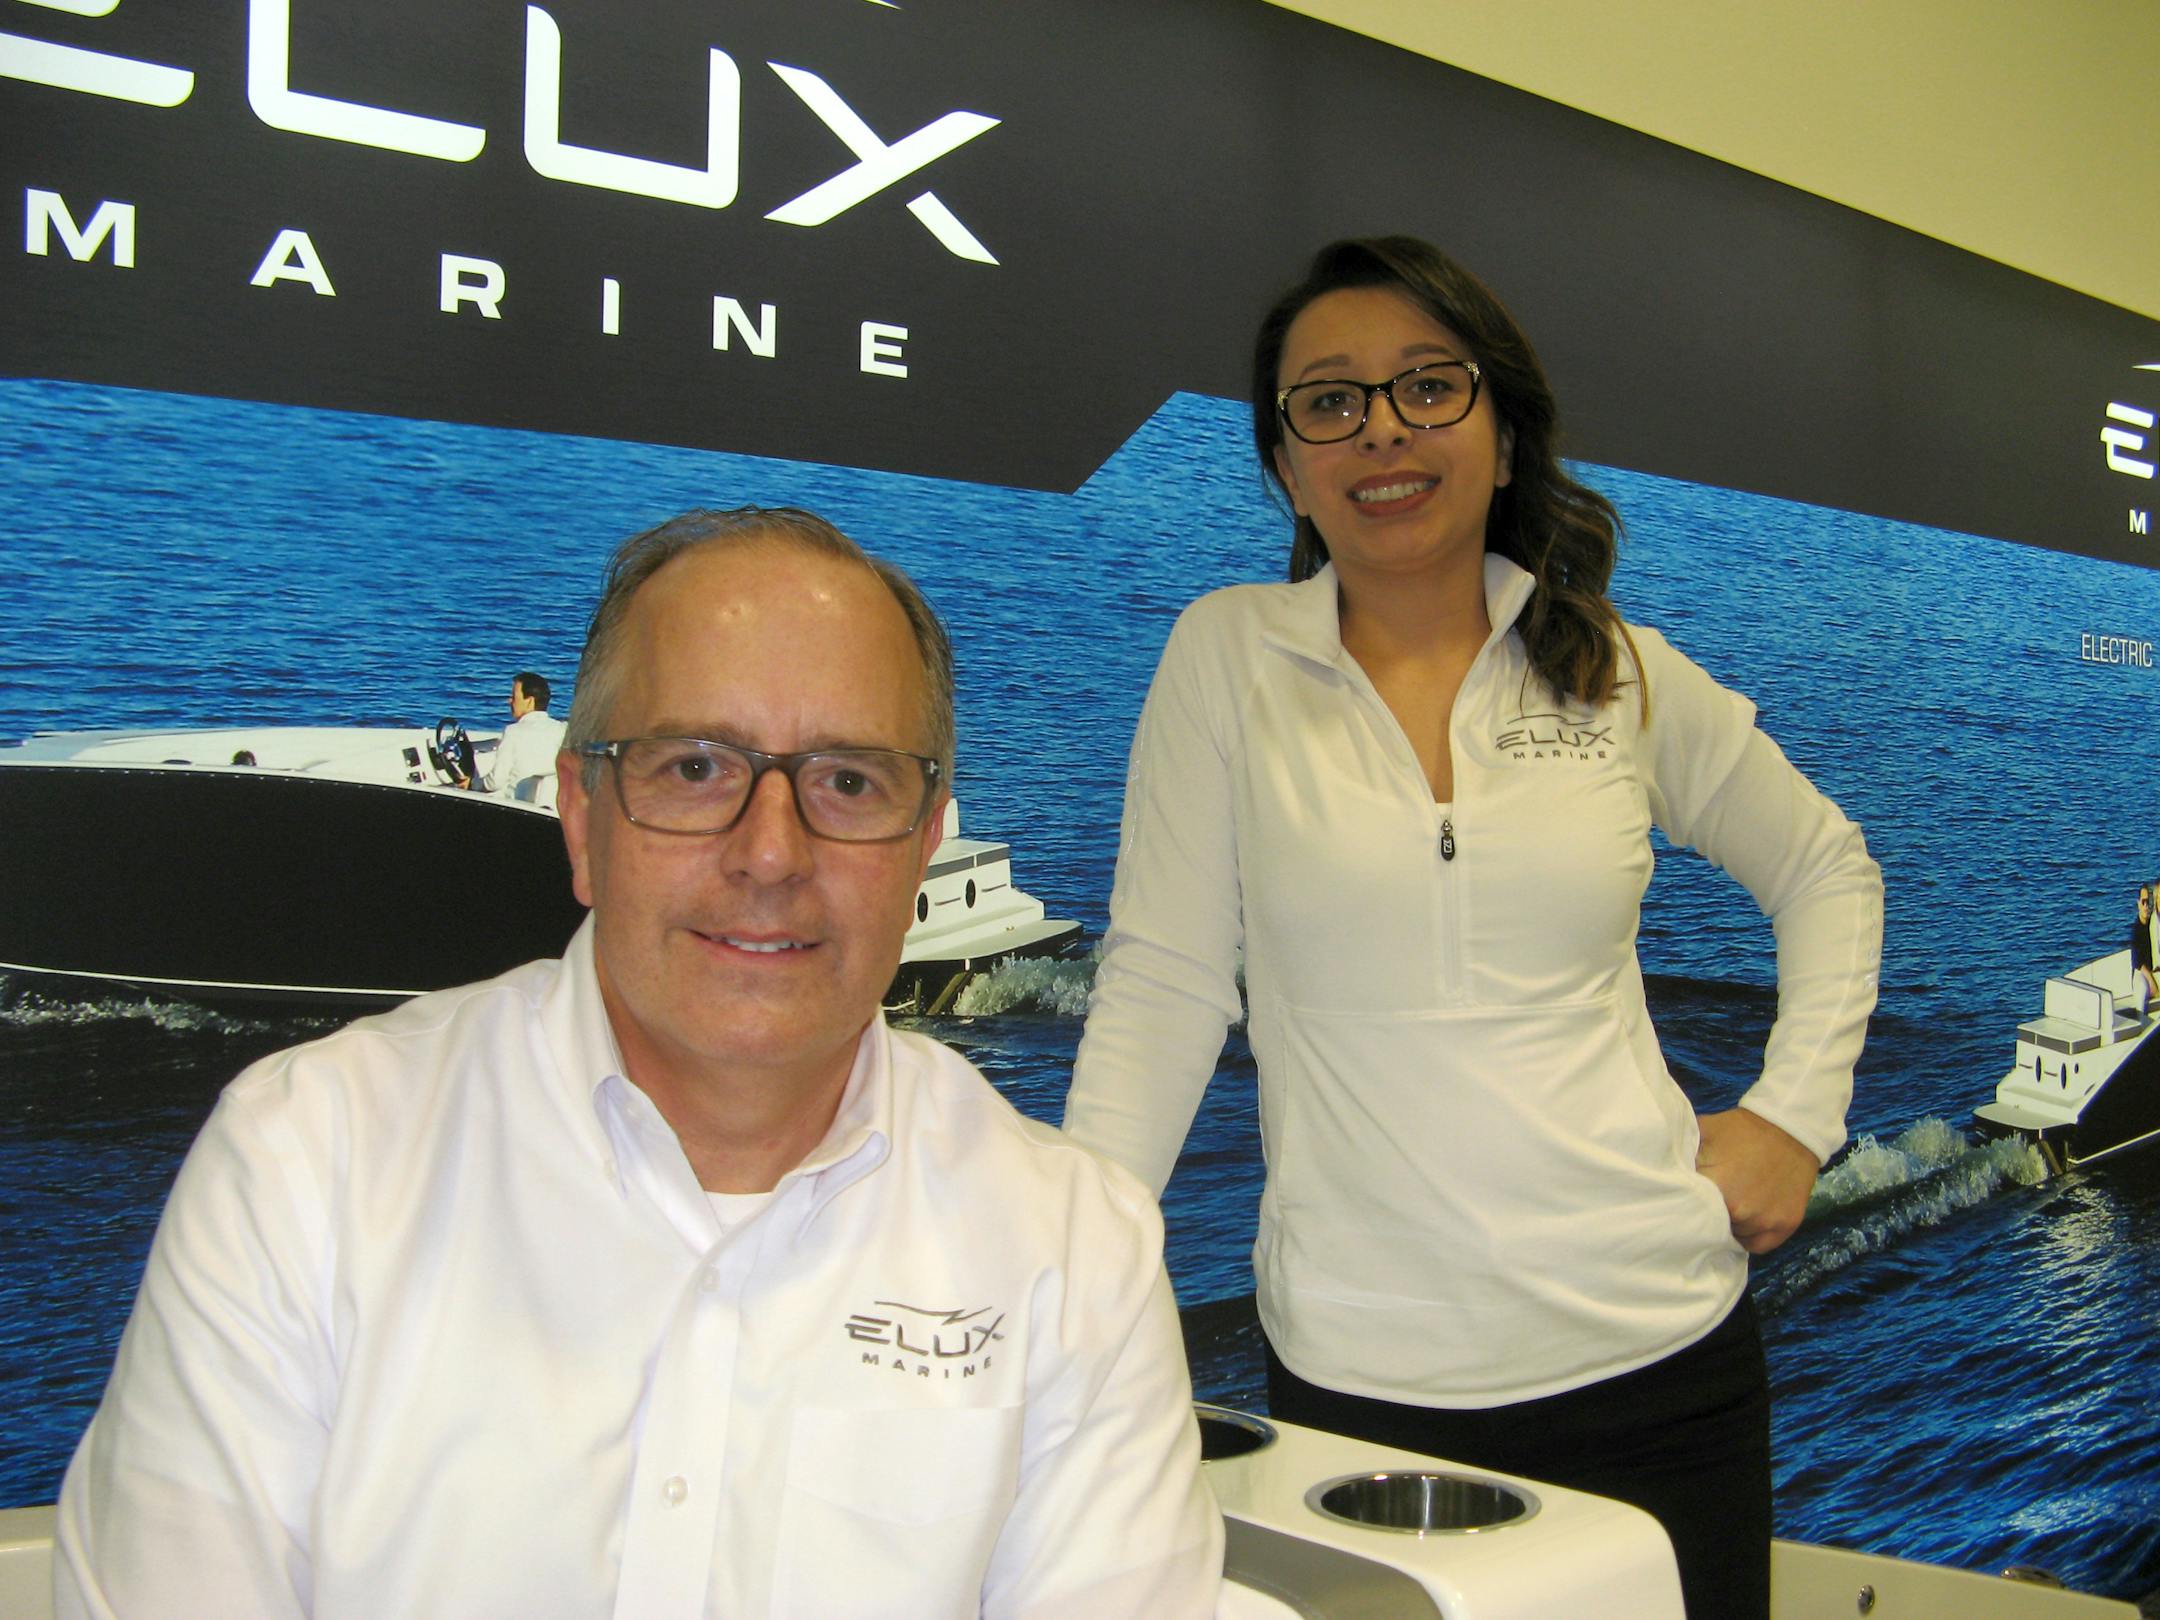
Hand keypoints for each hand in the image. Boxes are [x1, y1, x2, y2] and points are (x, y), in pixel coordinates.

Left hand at [1694, 1108, 1816, 1253]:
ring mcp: (1765, 1222)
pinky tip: (1744, 1218)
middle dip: (1705, 1216)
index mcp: (1717, 1187)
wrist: (1789, 1129)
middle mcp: (1740, 1211)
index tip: (1681, 1201)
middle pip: (1710, 1227)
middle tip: (1705, 1202)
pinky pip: (1756, 1246)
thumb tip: (1659, 1172)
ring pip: (1733, 1237)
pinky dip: (1748, 1236)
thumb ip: (1681, 1156)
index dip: (1683, 1205)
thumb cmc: (1740, 1130)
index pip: (1686, 1211)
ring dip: (1728, 1225)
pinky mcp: (1785, 1227)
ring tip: (1729, 1204)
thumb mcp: (1703, 1132)